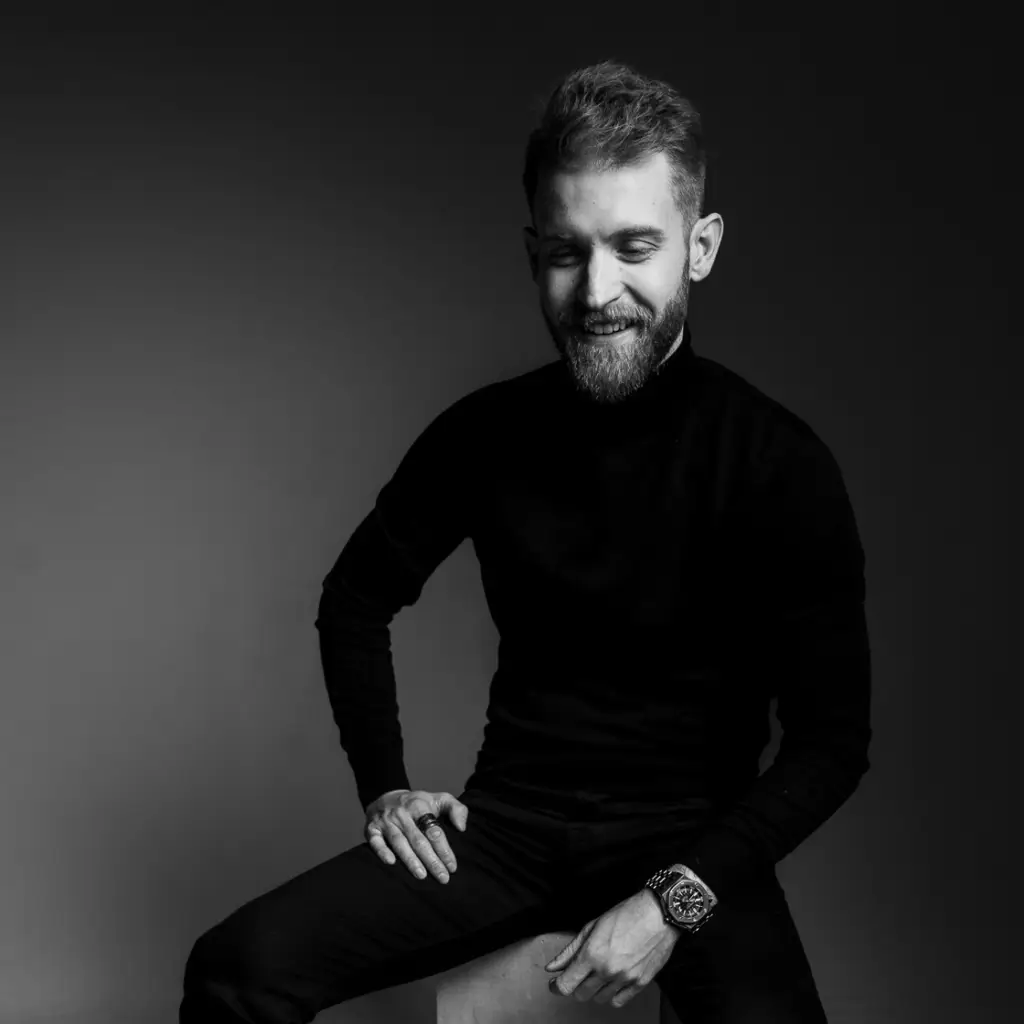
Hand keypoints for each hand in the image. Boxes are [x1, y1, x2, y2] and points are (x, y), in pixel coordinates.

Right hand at [364, 788, 467, 884]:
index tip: (452, 866)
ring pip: (399, 842)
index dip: (444, 849)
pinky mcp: (371, 829)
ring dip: (410, 860)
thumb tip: (462, 828)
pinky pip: (375, 841)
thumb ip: (456, 809)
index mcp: (420, 805)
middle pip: (418, 839)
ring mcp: (385, 821)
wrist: (386, 796)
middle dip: (431, 860)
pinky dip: (382, 851)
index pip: (434, 830)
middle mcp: (402, 813)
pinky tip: (391, 863)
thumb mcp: (439, 799)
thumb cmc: (418, 804)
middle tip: (442, 877)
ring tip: (422, 876)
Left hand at [544, 889, 680, 1008]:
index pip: (566, 985)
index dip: (557, 986)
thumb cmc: (626, 914)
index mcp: (592, 953)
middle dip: (576, 985)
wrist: (659, 914)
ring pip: (599, 999)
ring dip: (595, 989)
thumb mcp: (592, 926)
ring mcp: (625, 979)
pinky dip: (612, 994)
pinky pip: (619, 1002)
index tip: (556, 983)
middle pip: (581, 994)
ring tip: (600, 972)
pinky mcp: (640, 983)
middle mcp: (607, 970)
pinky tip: (613, 980)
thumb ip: (570, 950)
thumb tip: (552, 967)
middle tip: (580, 972)